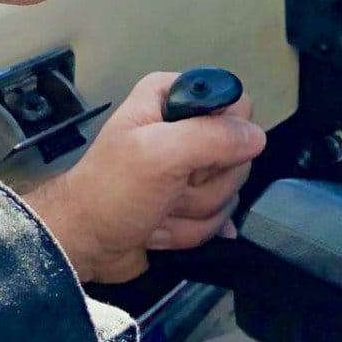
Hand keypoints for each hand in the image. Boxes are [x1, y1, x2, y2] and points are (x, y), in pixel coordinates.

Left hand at [24, 72, 264, 284]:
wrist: (85, 244)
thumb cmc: (109, 193)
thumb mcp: (159, 154)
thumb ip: (212, 137)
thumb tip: (256, 137)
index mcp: (172, 98)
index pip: (236, 105)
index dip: (221, 137)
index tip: (189, 158)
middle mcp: (184, 127)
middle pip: (237, 154)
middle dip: (202, 185)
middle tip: (167, 190)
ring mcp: (189, 168)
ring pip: (228, 192)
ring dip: (191, 212)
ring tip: (157, 210)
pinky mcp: (191, 201)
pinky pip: (219, 217)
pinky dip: (190, 230)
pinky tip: (162, 227)